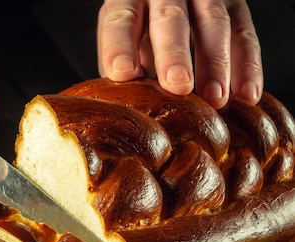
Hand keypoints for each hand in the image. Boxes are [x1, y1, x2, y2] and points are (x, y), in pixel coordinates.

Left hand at [97, 0, 262, 108]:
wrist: (167, 3)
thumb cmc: (139, 31)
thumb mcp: (124, 41)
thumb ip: (125, 66)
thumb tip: (126, 105)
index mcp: (129, 0)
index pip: (122, 19)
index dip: (120, 46)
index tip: (123, 73)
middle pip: (169, 18)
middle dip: (173, 53)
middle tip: (177, 85)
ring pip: (214, 23)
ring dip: (216, 63)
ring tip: (215, 99)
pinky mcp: (234, 5)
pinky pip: (244, 33)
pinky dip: (248, 66)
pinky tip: (246, 96)